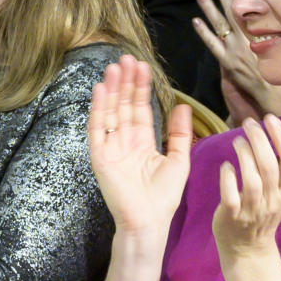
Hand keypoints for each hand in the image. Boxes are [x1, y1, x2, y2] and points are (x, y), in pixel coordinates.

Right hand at [88, 56, 192, 237]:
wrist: (148, 221)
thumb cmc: (164, 197)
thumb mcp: (178, 160)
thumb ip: (179, 134)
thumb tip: (183, 106)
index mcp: (142, 143)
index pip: (140, 109)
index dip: (141, 89)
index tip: (142, 67)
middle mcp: (124, 142)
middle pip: (124, 106)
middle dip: (125, 83)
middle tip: (126, 59)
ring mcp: (111, 148)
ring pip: (110, 112)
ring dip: (112, 90)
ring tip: (115, 67)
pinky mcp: (100, 156)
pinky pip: (98, 128)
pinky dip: (98, 109)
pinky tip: (102, 89)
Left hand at [194, 0, 280, 122]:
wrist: (274, 95)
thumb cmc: (280, 74)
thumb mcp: (279, 48)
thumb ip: (270, 35)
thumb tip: (266, 21)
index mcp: (263, 33)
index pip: (250, 7)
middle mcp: (249, 39)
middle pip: (235, 12)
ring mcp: (237, 50)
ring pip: (221, 25)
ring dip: (211, 8)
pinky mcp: (228, 62)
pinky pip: (213, 45)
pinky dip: (204, 32)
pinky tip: (196, 21)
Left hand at [210, 115, 280, 258]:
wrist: (248, 248)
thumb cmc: (264, 211)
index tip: (270, 119)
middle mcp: (275, 201)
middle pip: (271, 166)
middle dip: (261, 140)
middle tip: (250, 122)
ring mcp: (254, 210)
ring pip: (253, 179)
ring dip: (245, 155)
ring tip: (238, 139)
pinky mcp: (233, 216)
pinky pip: (231, 196)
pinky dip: (228, 178)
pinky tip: (226, 165)